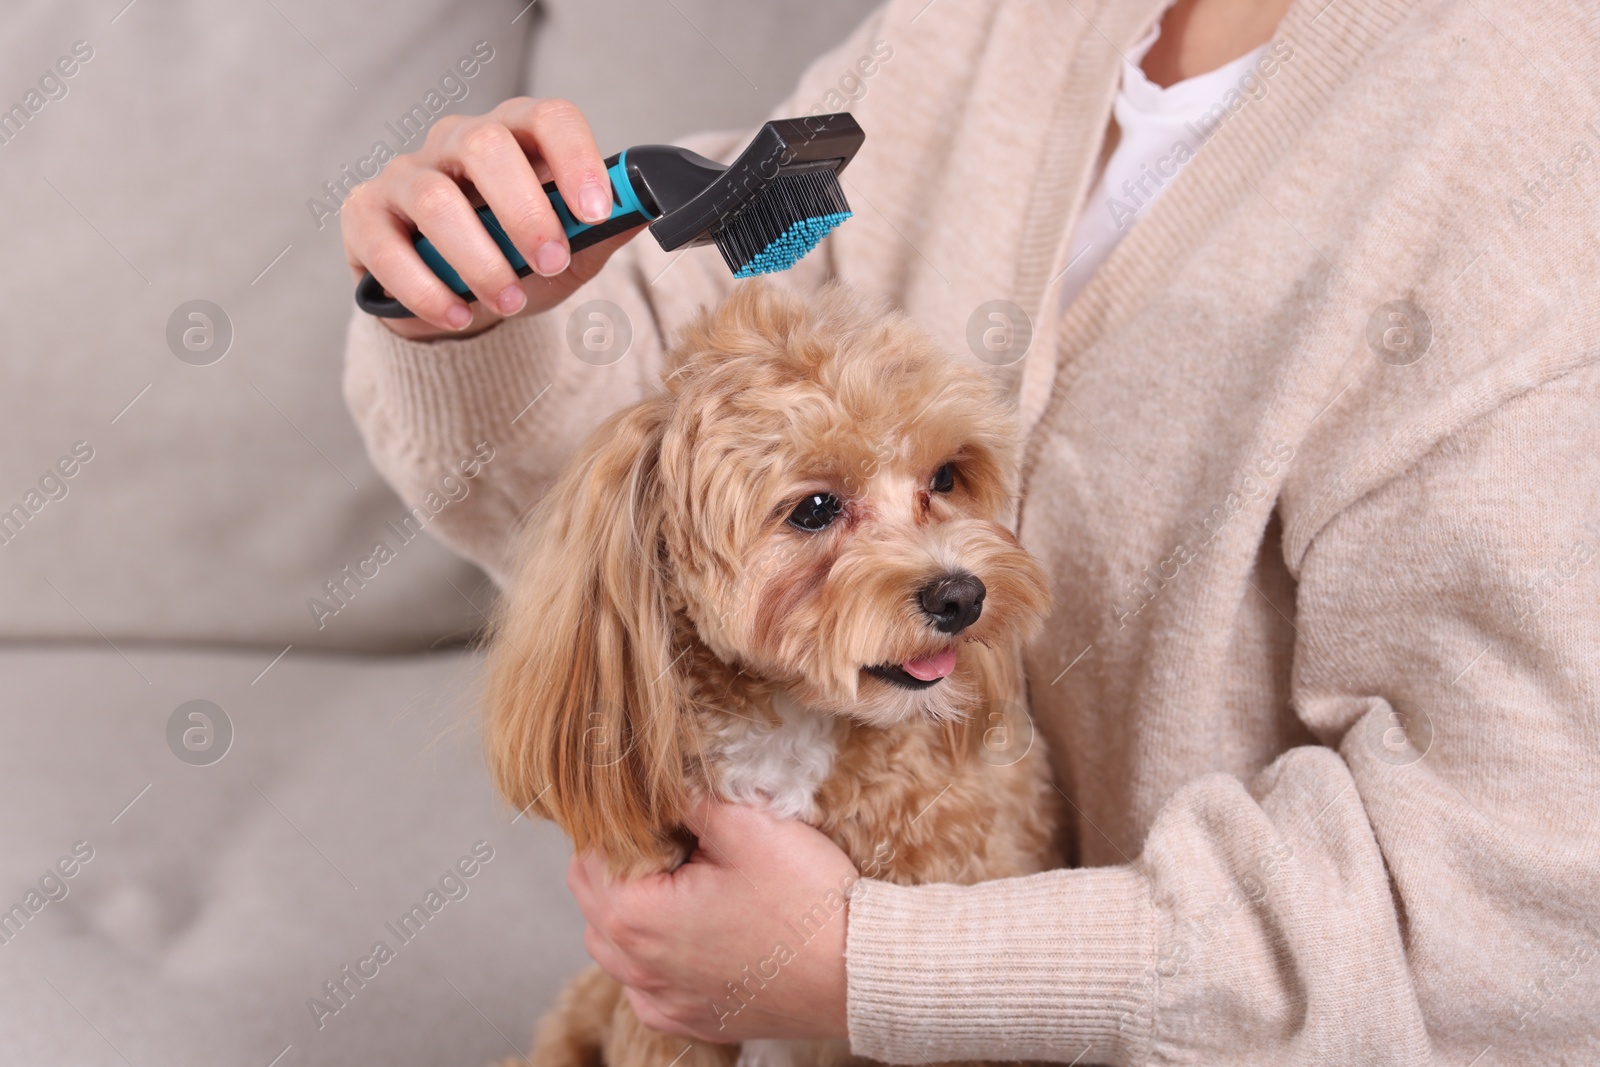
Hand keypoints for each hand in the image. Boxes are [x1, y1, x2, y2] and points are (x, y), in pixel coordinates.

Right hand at [340, 96, 645, 339]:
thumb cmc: (517, 258)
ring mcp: (406, 175)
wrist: (457, 298)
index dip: (576, 158)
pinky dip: (426, 289)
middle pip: (485, 146)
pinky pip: (386, 246)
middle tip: (550, 262)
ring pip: (435, 199)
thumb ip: (605, 229)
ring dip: (478, 259)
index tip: (597, 211)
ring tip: (507, 302)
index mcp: (517, 136)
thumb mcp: (572, 247)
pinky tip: (457, 316)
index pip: (548, 117)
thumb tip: (650, 208)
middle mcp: (457, 142)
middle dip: (524, 211)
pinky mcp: (365, 216)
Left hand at [568, 798, 857, 1042]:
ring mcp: (662, 1002)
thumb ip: (687, 796)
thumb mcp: (748, 825)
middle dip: (625, 864)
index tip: (663, 811)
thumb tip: (658, 783)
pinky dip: (659, 954)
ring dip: (635, 908)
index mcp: (634, 917)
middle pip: (594, 899)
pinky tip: (700, 930)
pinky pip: (647, 982)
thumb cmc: (807, 902)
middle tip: (680, 840)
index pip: (589, 855)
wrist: (859, 972)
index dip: (622, 825)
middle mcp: (636, 969)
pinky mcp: (690, 1021)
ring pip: (614, 944)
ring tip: (690, 882)